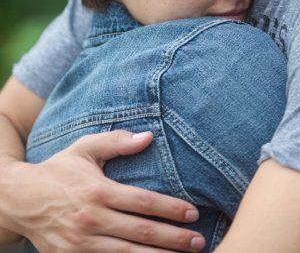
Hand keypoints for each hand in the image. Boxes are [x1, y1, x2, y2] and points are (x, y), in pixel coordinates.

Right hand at [4, 130, 204, 251]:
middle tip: (199, 241)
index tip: (193, 213)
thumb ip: (117, 141)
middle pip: (140, 232)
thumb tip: (149, 136)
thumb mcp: (85, 149)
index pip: (142, 202)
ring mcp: (81, 244)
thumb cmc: (59, 170)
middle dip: (173, 238)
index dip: (170, 209)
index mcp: (98, 191)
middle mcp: (91, 219)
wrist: (21, 200)